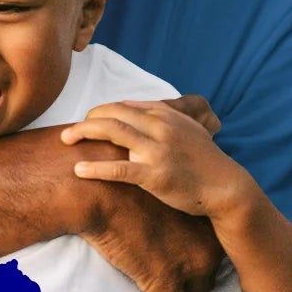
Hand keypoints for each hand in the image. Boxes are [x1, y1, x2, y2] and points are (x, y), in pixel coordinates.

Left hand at [62, 100, 254, 219]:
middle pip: (113, 113)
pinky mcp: (155, 175)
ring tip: (65, 140)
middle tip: (70, 131)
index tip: (88, 121)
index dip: (102, 111)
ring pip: (111, 132)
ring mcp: (157, 150)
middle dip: (87, 119)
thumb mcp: (187, 129)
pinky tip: (79, 170)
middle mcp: (160, 126)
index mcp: (165, 114)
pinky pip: (118, 169)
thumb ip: (162, 119)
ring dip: (83, 133)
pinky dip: (95, 169)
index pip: (124, 105)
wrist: (226, 186)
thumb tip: (135, 113)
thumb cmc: (204, 160)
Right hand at [69, 146, 221, 291]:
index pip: (207, 261)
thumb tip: (147, 215)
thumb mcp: (145, 191)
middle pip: (201, 286)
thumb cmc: (109, 185)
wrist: (90, 188)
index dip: (189, 272)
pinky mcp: (166, 287)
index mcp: (203, 221)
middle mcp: (206, 246)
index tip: (176, 276)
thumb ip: (158, 209)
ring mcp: (189, 268)